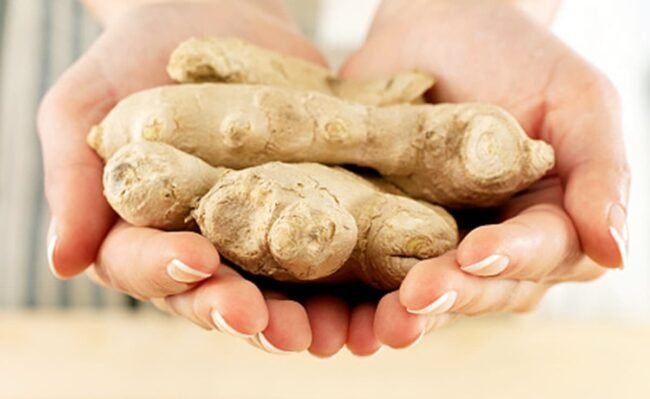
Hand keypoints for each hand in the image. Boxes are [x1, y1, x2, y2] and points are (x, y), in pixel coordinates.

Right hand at [39, 1, 378, 355]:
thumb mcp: (84, 108)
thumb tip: (64, 262)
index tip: (197, 262)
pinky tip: (372, 293)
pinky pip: (328, 250)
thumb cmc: (131, 61)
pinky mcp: (307, 209)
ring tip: (328, 332)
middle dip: (245, 313)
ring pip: (279, 290)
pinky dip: (349, 278)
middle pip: (219, 295)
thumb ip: (73, 180)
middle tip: (274, 325)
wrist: (205, 18)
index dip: (169, 274)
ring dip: (305, 317)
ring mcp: (258, 232)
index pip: (148, 268)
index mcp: (142, 232)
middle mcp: (203, 244)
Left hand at [340, 0, 628, 346]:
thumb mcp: (578, 101)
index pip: (537, 253)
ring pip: (427, 291)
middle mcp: (492, 244)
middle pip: (480, 286)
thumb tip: (617, 252)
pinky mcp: (382, 228)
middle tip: (417, 298)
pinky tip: (340, 315)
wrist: (438, 27)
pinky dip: (357, 297)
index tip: (476, 253)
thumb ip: (601, 173)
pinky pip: (371, 269)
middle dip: (451, 294)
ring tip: (381, 323)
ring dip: (404, 312)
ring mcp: (434, 240)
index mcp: (548, 222)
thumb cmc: (517, 56)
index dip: (510, 258)